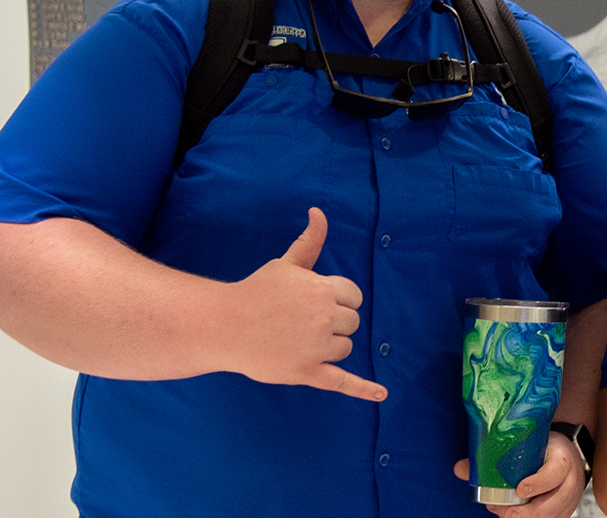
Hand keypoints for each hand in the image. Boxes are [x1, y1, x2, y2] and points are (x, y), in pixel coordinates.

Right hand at [224, 208, 386, 401]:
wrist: (224, 324)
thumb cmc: (256, 291)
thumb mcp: (287, 263)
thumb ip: (310, 241)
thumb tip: (319, 211)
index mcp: (324, 290)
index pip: (353, 297)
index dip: (337, 299)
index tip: (314, 302)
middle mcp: (325, 318)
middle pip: (351, 323)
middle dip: (333, 322)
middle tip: (301, 322)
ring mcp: (317, 347)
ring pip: (344, 348)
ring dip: (329, 345)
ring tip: (297, 339)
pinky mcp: (307, 372)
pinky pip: (343, 382)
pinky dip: (364, 389)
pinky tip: (382, 395)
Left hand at [452, 432, 585, 517]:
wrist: (568, 458)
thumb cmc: (546, 451)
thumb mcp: (528, 445)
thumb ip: (495, 455)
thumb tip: (460, 468)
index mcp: (562, 461)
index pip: (554, 473)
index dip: (538, 483)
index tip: (520, 490)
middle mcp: (570, 483)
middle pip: (553, 503)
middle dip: (528, 512)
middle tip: (508, 513)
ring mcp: (569, 502)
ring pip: (550, 516)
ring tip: (505, 514)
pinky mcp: (563, 513)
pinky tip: (513, 515)